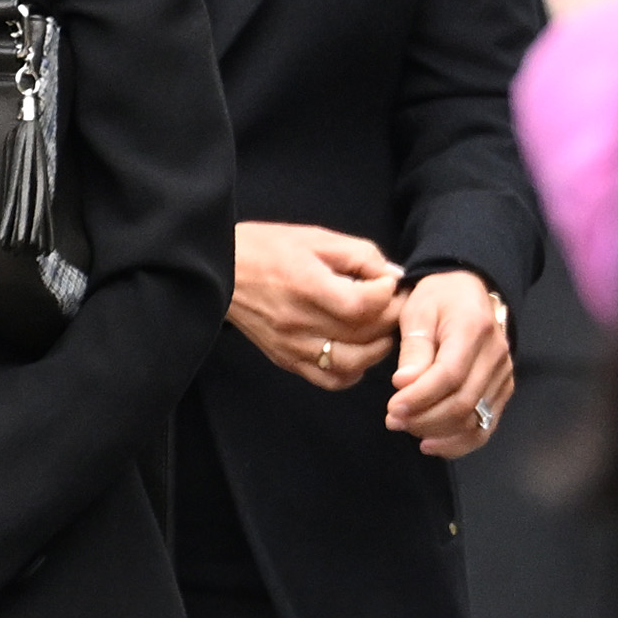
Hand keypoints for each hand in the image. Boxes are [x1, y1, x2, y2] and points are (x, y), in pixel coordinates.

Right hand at [232, 221, 405, 387]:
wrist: (221, 270)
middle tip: (396, 306)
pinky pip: (330, 380)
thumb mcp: (317, 238)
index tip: (389, 284)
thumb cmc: (268, 248)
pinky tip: (357, 351)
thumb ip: (360, 255)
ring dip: (377, 349)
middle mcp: (299, 322)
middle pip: (363, 336)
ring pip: (352, 365)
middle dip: (391, 320)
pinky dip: (353, 372)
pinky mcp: (286, 360)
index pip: (362, 305)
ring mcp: (292, 347)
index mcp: (306, 286)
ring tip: (381, 329)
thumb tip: (393, 277)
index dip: (387, 296)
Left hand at [388, 266, 516, 456]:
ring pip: (473, 421)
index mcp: (474, 328)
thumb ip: (413, 347)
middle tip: (392, 419)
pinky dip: (457, 443)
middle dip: (423, 418)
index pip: (450, 375)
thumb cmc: (439, 299)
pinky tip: (431, 443)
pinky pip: (484, 428)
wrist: (470, 294)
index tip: (393, 407)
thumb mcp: (417, 310)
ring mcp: (503, 376)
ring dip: (436, 432)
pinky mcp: (503, 391)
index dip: (420, 397)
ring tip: (407, 426)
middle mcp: (496, 355)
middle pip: (463, 402)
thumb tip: (405, 384)